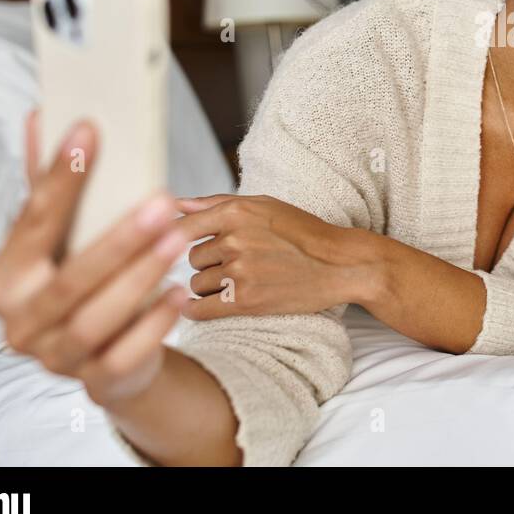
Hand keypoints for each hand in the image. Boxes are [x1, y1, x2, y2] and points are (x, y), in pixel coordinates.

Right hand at [0, 111, 190, 406]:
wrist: (108, 358)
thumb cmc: (81, 282)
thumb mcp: (64, 239)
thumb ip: (51, 185)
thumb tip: (45, 116)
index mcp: (4, 280)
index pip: (33, 221)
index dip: (62, 176)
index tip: (91, 131)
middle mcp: (20, 323)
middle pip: (68, 280)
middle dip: (117, 240)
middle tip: (161, 201)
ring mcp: (55, 358)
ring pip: (95, 319)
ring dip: (139, 277)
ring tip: (176, 242)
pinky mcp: (96, 382)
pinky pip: (126, 354)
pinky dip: (154, 324)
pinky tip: (180, 292)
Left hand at [175, 194, 382, 319]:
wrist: (339, 264)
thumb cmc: (302, 232)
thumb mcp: (263, 206)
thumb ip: (216, 203)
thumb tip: (175, 203)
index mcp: (236, 212)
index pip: (183, 226)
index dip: (174, 238)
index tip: (179, 247)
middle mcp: (234, 239)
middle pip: (192, 258)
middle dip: (207, 263)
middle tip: (233, 264)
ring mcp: (240, 271)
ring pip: (196, 283)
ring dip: (208, 286)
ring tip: (237, 282)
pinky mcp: (246, 300)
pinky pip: (200, 309)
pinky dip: (195, 310)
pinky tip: (204, 307)